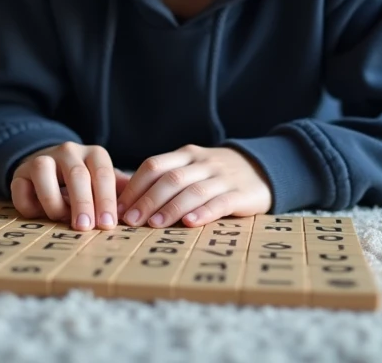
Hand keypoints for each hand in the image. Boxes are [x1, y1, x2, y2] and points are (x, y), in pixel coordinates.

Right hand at [10, 142, 129, 230]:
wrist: (48, 167)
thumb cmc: (83, 182)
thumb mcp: (103, 184)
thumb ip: (119, 193)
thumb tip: (139, 210)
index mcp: (94, 154)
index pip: (103, 175)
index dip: (106, 200)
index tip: (108, 225)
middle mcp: (69, 152)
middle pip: (77, 176)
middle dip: (83, 204)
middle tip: (86, 228)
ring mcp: (42, 159)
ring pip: (44, 174)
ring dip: (54, 201)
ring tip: (61, 219)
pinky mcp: (20, 172)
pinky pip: (21, 188)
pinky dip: (29, 204)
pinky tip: (38, 214)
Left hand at [117, 145, 271, 228]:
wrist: (263, 169)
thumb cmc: (216, 176)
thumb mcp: (192, 169)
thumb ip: (165, 180)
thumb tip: (125, 202)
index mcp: (186, 155)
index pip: (154, 166)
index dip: (134, 186)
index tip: (119, 207)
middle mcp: (202, 163)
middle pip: (170, 178)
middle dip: (148, 200)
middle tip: (131, 220)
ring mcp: (222, 177)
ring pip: (193, 190)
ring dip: (171, 208)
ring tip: (154, 225)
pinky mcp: (240, 194)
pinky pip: (220, 202)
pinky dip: (204, 212)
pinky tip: (190, 223)